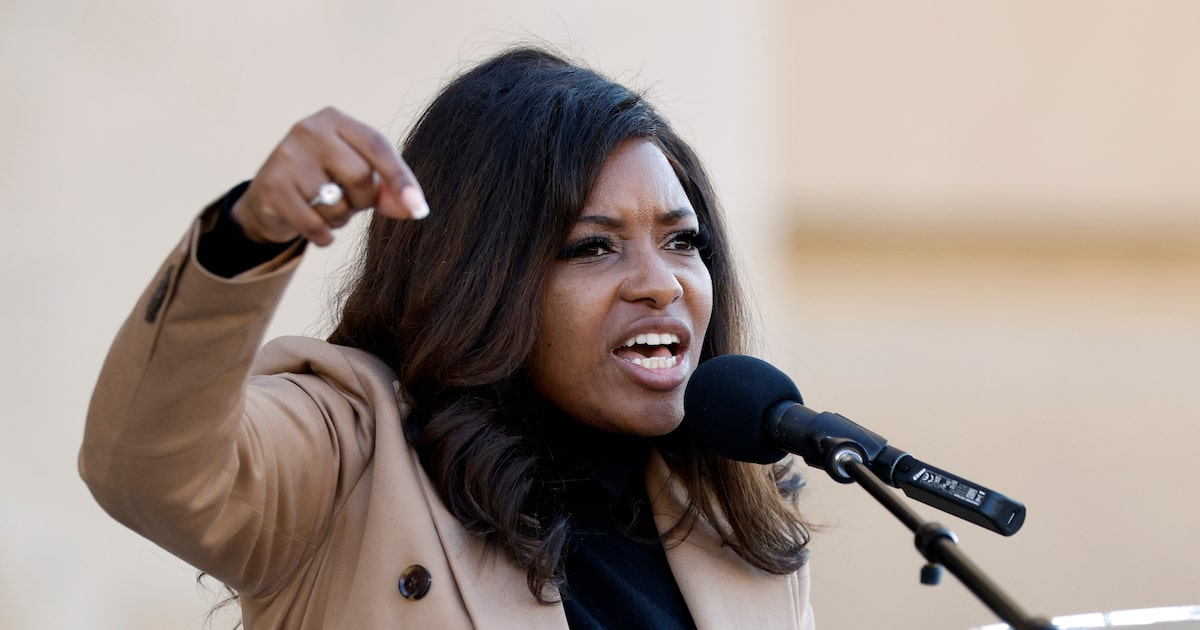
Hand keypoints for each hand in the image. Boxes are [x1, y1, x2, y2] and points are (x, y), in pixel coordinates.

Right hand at [231, 107, 428, 246]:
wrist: (270, 199)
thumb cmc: (325, 183)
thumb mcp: (359, 180)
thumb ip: (388, 190)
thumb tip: (414, 209)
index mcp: (336, 120)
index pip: (377, 146)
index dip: (400, 178)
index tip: (420, 208)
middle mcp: (309, 130)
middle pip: (360, 176)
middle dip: (362, 201)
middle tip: (348, 202)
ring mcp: (286, 156)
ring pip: (336, 203)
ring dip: (339, 219)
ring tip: (325, 210)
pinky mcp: (272, 186)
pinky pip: (314, 224)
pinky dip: (323, 235)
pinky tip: (317, 229)